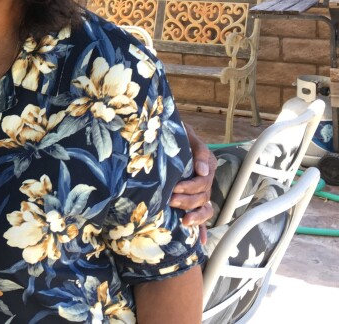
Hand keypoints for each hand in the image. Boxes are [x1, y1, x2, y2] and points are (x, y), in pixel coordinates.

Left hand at [170, 125, 216, 242]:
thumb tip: (203, 170)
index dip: (190, 186)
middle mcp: (205, 181)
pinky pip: (202, 217)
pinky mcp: (194, 200)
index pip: (203, 181)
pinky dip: (201, 230)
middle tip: (170, 200)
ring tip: (184, 222)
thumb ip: (198, 150)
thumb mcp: (187, 135)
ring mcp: (201, 192)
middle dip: (187, 201)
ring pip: (204, 209)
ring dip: (196, 217)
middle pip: (202, 197)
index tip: (175, 187)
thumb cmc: (177, 134)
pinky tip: (198, 241)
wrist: (169, 135)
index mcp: (206, 165)